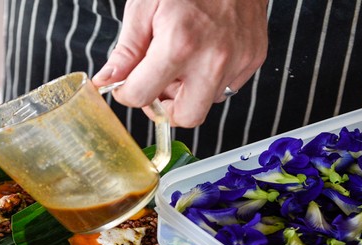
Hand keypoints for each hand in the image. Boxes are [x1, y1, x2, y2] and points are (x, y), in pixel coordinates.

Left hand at [93, 0, 267, 127]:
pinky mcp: (253, 58)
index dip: (127, 94)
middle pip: (186, 117)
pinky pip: (227, 86)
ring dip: (189, 91)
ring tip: (182, 60)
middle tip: (157, 86)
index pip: (142, 96)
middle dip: (166, 108)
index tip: (127, 85)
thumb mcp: (144, 6)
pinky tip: (204, 52)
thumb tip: (108, 79)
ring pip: (206, 103)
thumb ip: (127, 50)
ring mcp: (238, 60)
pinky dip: (210, 77)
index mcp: (179, 44)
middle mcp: (213, 59)